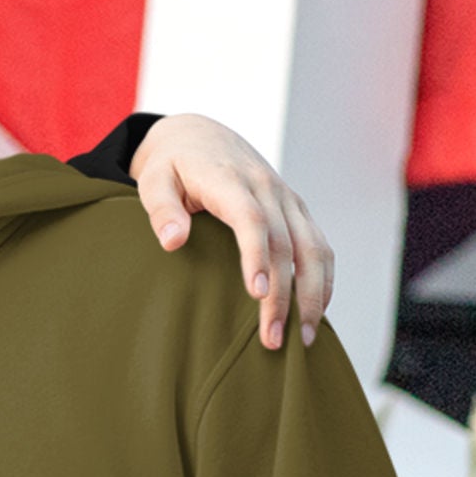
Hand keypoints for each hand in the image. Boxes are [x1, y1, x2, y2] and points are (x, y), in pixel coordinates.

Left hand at [131, 113, 333, 351]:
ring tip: (303, 339)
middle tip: (272, 340)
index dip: (257, 255)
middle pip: (286, 244)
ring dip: (312, 294)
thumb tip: (173, 241)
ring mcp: (287, 200)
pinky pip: (319, 246)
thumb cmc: (171, 166)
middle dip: (283, 295)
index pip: (251, 219)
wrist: (200, 136)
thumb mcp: (153, 181)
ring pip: (313, 248)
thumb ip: (161, 210)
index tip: (257, 293)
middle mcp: (268, 189)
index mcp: (231, 181)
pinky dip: (322, 280)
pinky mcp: (296, 210)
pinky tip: (314, 313)